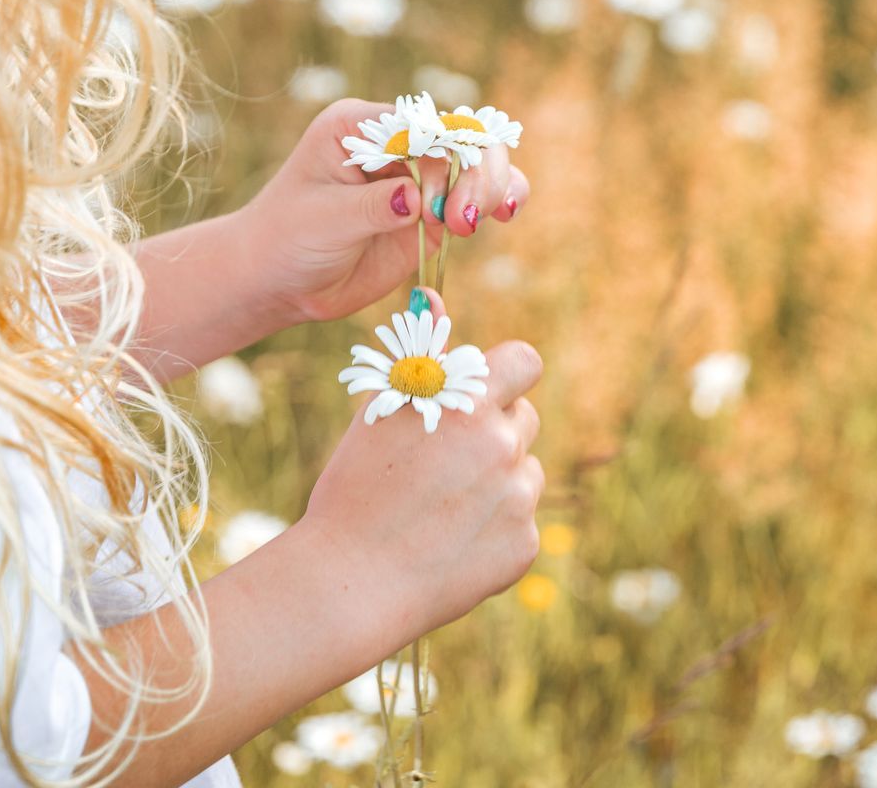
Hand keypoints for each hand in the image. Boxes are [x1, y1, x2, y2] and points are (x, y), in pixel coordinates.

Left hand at [239, 99, 532, 325]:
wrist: (280, 279)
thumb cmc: (286, 239)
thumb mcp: (323, 221)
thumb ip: (372, 207)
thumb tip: (417, 198)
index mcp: (359, 125)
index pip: (419, 124)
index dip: (444, 153)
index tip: (436, 202)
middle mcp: (394, 143)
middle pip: (458, 138)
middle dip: (472, 174)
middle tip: (460, 222)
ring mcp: (417, 177)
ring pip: (477, 162)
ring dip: (489, 187)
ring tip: (471, 224)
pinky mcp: (431, 211)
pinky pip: (476, 196)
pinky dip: (497, 200)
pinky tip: (505, 213)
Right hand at [301, 287, 544, 635]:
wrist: (352, 580)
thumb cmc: (355, 489)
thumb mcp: (381, 411)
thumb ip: (421, 355)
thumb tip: (433, 295)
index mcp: (469, 402)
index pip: (524, 362)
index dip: (506, 375)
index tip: (484, 393)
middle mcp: (504, 443)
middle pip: (524, 416)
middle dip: (495, 430)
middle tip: (447, 460)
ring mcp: (519, 497)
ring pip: (523, 471)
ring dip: (496, 480)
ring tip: (441, 507)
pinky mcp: (525, 544)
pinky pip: (520, 522)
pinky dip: (494, 529)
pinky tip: (448, 543)